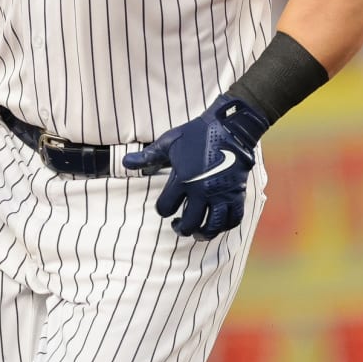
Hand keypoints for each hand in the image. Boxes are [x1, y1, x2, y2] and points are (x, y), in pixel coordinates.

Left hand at [124, 95, 268, 238]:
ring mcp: (221, 194)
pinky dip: (225, 226)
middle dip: (181, 229)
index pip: (166, 207)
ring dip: (203, 233)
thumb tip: (125, 162)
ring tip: (198, 232)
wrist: (229, 127)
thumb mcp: (169, 143)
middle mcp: (202, 191)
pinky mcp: (237, 194)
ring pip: (213, 226)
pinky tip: (218, 224)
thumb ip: (147, 156)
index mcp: (182, 179)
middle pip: (189, 223)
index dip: (162, 209)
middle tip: (179, 227)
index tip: (166, 207)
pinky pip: (233, 219)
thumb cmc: (196, 134)